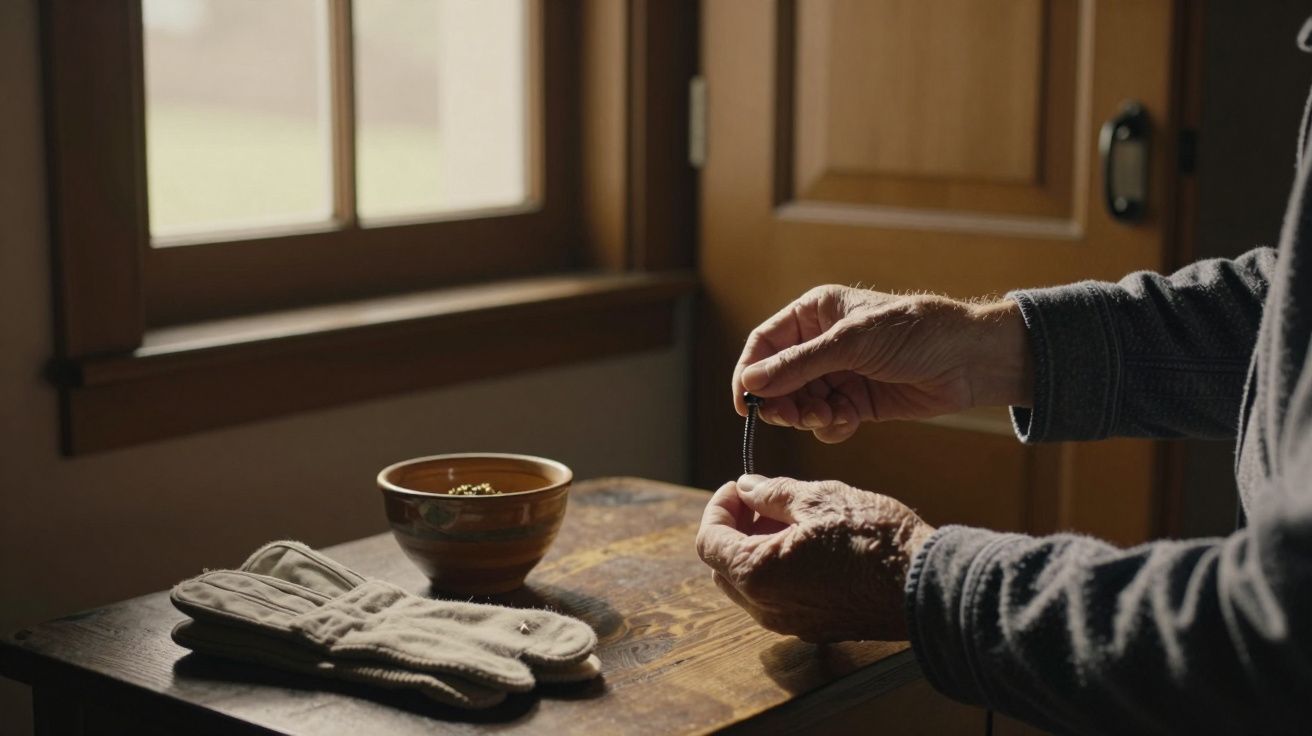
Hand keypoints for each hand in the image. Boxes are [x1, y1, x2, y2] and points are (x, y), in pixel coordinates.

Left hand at [695, 474, 935, 642]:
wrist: (927, 583)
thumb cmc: (875, 539)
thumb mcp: (819, 499)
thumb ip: (772, 493)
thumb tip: (747, 488)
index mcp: (758, 575)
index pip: (709, 541)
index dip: (718, 508)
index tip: (738, 487)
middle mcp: (767, 609)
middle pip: (723, 567)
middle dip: (734, 529)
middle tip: (761, 500)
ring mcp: (792, 624)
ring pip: (751, 586)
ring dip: (755, 549)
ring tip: (787, 518)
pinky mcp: (816, 628)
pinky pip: (778, 599)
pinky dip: (777, 569)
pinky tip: (806, 543)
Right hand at [731, 285, 1031, 442]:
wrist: (970, 360)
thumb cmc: (915, 333)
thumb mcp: (852, 343)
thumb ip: (799, 364)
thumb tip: (751, 381)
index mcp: (815, 313)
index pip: (765, 344)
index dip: (750, 372)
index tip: (745, 403)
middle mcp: (821, 343)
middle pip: (778, 379)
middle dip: (781, 401)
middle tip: (792, 417)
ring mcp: (839, 374)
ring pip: (799, 403)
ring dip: (807, 416)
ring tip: (829, 417)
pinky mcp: (857, 402)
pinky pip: (826, 420)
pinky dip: (830, 427)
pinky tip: (847, 423)